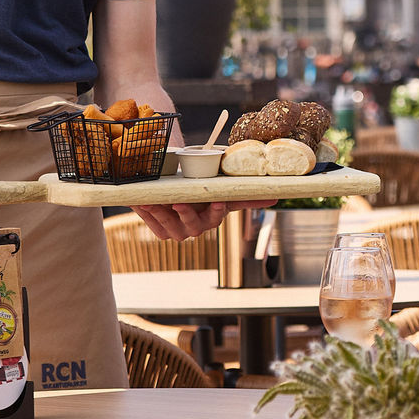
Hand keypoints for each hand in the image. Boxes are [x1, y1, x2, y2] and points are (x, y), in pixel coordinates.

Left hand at [132, 200, 276, 240]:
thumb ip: (245, 195)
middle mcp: (195, 227)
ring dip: (162, 214)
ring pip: (170, 227)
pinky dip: (147, 213)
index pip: (217, 217)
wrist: (176, 189)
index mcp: (212, 218)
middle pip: (193, 226)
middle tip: (180, 202)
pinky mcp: (160, 229)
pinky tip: (143, 202)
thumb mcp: (221, 189)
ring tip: (156, 201)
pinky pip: (154, 224)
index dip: (216, 211)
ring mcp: (177, 230)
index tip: (217, 202)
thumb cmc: (202, 190)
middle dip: (186, 214)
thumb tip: (275, 198)